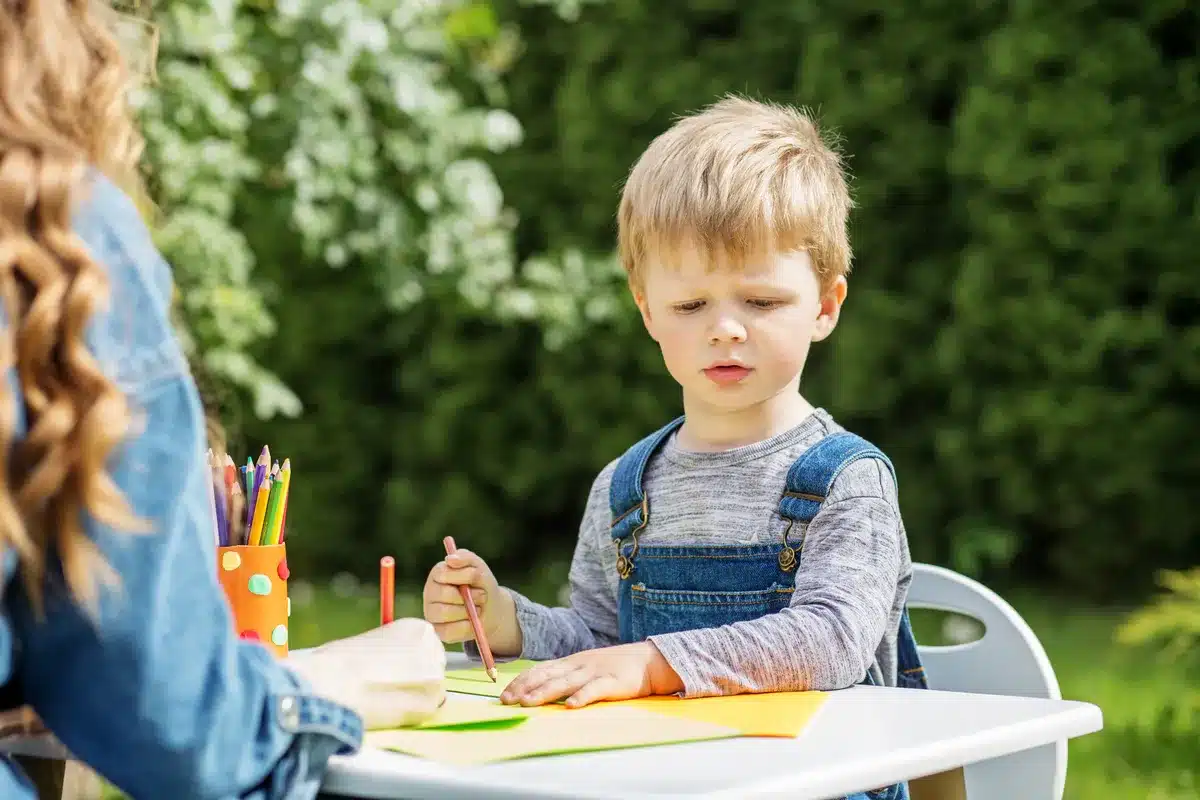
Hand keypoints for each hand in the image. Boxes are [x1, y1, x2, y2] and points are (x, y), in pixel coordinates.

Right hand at [288, 618, 446, 729]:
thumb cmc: (341, 660)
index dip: (411, 661)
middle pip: (434, 668)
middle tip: (393, 688)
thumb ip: (393, 651)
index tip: (396, 669)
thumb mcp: (372, 640)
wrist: (335, 682)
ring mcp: (435, 676)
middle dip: (418, 679)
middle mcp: (433, 648)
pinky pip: (425, 712)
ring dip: (414, 698)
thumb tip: (397, 666)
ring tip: (387, 700)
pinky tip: (389, 711)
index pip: (428, 647)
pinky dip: (410, 715)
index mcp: (418, 628)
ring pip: (431, 692)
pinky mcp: (429, 705)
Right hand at [422, 548, 520, 655]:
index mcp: (437, 574)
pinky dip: (467, 626)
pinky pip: (450, 630)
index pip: (441, 573)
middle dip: (468, 595)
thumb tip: (450, 559)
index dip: (461, 576)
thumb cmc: (481, 584)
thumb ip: (465, 558)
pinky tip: (472, 620)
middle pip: (443, 594)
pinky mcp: (439, 631)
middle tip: (482, 595)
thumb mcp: (478, 567)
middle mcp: (430, 593)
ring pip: (446, 613)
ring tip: (478, 607)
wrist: (491, 608)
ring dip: (468, 611)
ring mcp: (432, 613)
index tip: (476, 576)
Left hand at [500, 642, 683, 707]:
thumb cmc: (615, 667)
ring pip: (565, 683)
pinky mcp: (612, 682)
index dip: (521, 681)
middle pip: (547, 676)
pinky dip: (582, 697)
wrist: (649, 661)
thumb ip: (566, 676)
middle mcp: (579, 665)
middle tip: (507, 701)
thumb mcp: (586, 667)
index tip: (504, 694)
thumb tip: (539, 689)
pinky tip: (570, 706)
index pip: (540, 670)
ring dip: (545, 693)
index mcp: (571, 662)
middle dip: (525, 688)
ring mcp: (595, 672)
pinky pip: (594, 690)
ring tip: (529, 703)